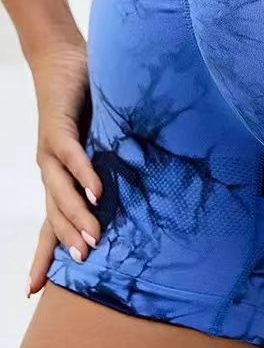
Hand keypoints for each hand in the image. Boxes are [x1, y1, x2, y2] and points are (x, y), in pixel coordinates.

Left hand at [27, 37, 101, 296]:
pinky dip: (84, 175)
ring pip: (61, 191)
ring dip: (76, 217)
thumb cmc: (83, 97)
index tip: (36, 288)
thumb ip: (113, 155)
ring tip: (91, 240)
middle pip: (54, 213)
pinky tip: (96, 192)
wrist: (61, 60)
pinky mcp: (59, 128)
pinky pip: (71, 156)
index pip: (51, 219)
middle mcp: (51, 168)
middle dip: (65, 241)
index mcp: (61, 173)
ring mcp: (52, 149)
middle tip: (84, 264)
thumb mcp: (100, 135)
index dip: (44, 252)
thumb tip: (143, 177)